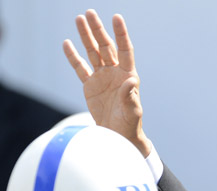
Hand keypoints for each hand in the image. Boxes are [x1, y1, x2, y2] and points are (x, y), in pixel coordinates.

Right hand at [63, 10, 150, 155]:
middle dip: (98, 30)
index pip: (125, 50)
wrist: (117, 135)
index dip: (121, 34)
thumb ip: (130, 96)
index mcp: (128, 75)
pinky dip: (73, 56)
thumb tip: (130, 81)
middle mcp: (115, 73)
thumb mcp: (132, 111)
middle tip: (89, 13)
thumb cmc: (130, 124)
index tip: (116, 17)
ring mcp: (102, 77)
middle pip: (106, 47)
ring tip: (79, 19)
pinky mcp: (90, 85)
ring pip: (92, 52)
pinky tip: (67, 43)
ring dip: (86, 37)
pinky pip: (80, 67)